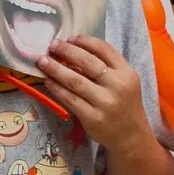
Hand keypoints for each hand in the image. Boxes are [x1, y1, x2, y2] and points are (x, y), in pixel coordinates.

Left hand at [35, 37, 149, 156]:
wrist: (130, 136)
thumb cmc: (123, 104)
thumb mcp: (124, 81)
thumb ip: (106, 67)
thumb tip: (73, 50)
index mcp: (126, 73)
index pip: (104, 49)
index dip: (84, 41)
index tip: (69, 38)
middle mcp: (117, 86)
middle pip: (87, 62)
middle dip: (66, 51)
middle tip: (51, 46)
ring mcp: (105, 103)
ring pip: (75, 81)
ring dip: (56, 69)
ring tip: (43, 61)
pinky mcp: (93, 118)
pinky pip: (70, 99)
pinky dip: (57, 88)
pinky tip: (48, 81)